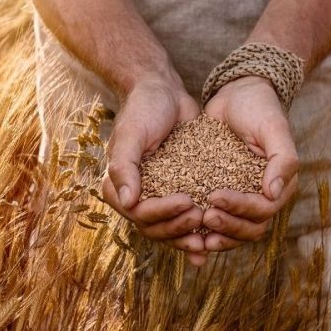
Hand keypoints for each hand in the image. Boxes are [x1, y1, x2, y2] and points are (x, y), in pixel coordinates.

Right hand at [102, 75, 207, 265]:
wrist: (164, 91)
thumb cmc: (143, 109)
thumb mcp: (131, 134)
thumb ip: (124, 167)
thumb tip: (128, 202)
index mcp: (119, 185)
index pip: (139, 213)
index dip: (162, 214)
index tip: (187, 201)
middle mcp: (137, 194)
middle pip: (154, 227)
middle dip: (177, 227)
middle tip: (200, 215)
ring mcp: (158, 194)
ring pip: (170, 227)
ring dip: (188, 233)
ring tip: (209, 231)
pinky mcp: (179, 188)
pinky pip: (185, 214)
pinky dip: (197, 229)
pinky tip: (212, 239)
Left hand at [203, 75, 298, 251]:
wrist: (236, 93)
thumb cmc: (259, 107)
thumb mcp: (273, 128)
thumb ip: (282, 160)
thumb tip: (273, 193)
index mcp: (279, 183)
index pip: (263, 209)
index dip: (240, 209)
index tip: (214, 196)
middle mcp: (262, 194)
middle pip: (250, 227)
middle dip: (228, 226)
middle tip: (204, 216)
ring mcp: (242, 194)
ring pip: (234, 228)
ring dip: (218, 233)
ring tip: (196, 228)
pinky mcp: (222, 189)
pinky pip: (218, 215)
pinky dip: (206, 228)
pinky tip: (188, 229)